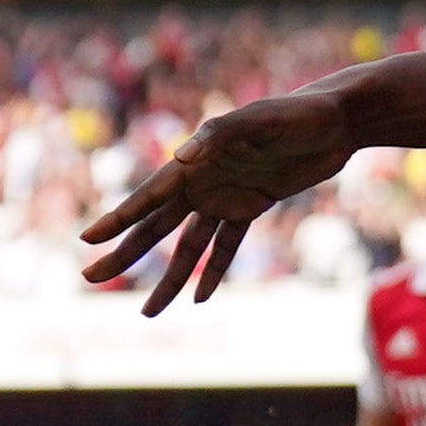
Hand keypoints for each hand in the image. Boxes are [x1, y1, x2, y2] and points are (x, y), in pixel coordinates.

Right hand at [79, 89, 357, 312]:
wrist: (336, 120)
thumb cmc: (295, 114)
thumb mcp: (259, 120)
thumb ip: (219, 135)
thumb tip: (181, 157)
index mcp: (195, 161)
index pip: (149, 197)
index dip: (118, 219)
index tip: (88, 241)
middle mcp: (203, 180)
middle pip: (156, 226)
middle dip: (124, 254)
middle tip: (90, 278)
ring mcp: (226, 195)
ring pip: (188, 246)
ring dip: (169, 277)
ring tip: (148, 311)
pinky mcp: (253, 205)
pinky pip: (226, 245)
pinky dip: (213, 271)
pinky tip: (199, 297)